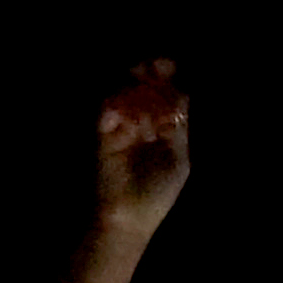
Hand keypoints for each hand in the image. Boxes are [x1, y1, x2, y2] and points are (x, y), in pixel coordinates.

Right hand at [94, 58, 189, 237]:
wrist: (128, 218)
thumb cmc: (157, 194)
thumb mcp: (177, 157)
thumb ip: (177, 126)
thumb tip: (182, 92)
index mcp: (161, 126)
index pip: (163, 93)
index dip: (166, 77)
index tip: (169, 65)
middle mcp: (139, 121)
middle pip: (142, 86)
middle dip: (148, 72)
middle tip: (155, 64)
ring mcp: (119, 124)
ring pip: (123, 91)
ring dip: (133, 83)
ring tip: (141, 78)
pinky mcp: (101, 132)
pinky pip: (107, 108)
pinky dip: (118, 103)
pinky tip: (129, 111)